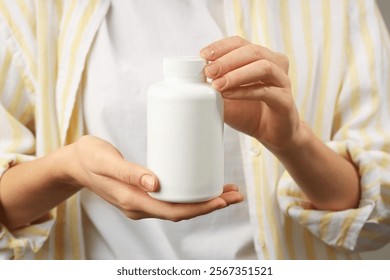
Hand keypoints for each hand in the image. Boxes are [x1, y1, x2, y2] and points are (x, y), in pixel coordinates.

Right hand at [66, 135, 242, 220]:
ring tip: (227, 191)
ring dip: (204, 202)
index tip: (222, 199)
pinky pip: (172, 200)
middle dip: (210, 205)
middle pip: (182, 212)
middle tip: (235, 194)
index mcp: (133, 201)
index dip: (200, 207)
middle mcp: (140, 206)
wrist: (74, 163)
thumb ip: (128, 172)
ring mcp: (141, 202)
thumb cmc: (89, 157)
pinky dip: (191, 196)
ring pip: (179, 207)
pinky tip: (202, 186)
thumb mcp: (106, 160)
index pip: (174, 211)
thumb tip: (155, 183)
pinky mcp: (142, 194)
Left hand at [200, 36, 301, 151]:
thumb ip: (215, 85)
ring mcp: (283, 82)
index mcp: (261, 58)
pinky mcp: (285, 101)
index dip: (221, 46)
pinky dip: (245, 91)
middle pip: (252, 51)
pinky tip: (229, 95)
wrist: (272, 135)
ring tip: (217, 85)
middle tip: (208, 72)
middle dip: (227, 60)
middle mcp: (275, 65)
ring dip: (237, 74)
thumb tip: (193, 78)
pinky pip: (266, 91)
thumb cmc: (250, 112)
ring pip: (263, 67)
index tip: (203, 55)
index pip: (241, 43)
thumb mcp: (227, 96)